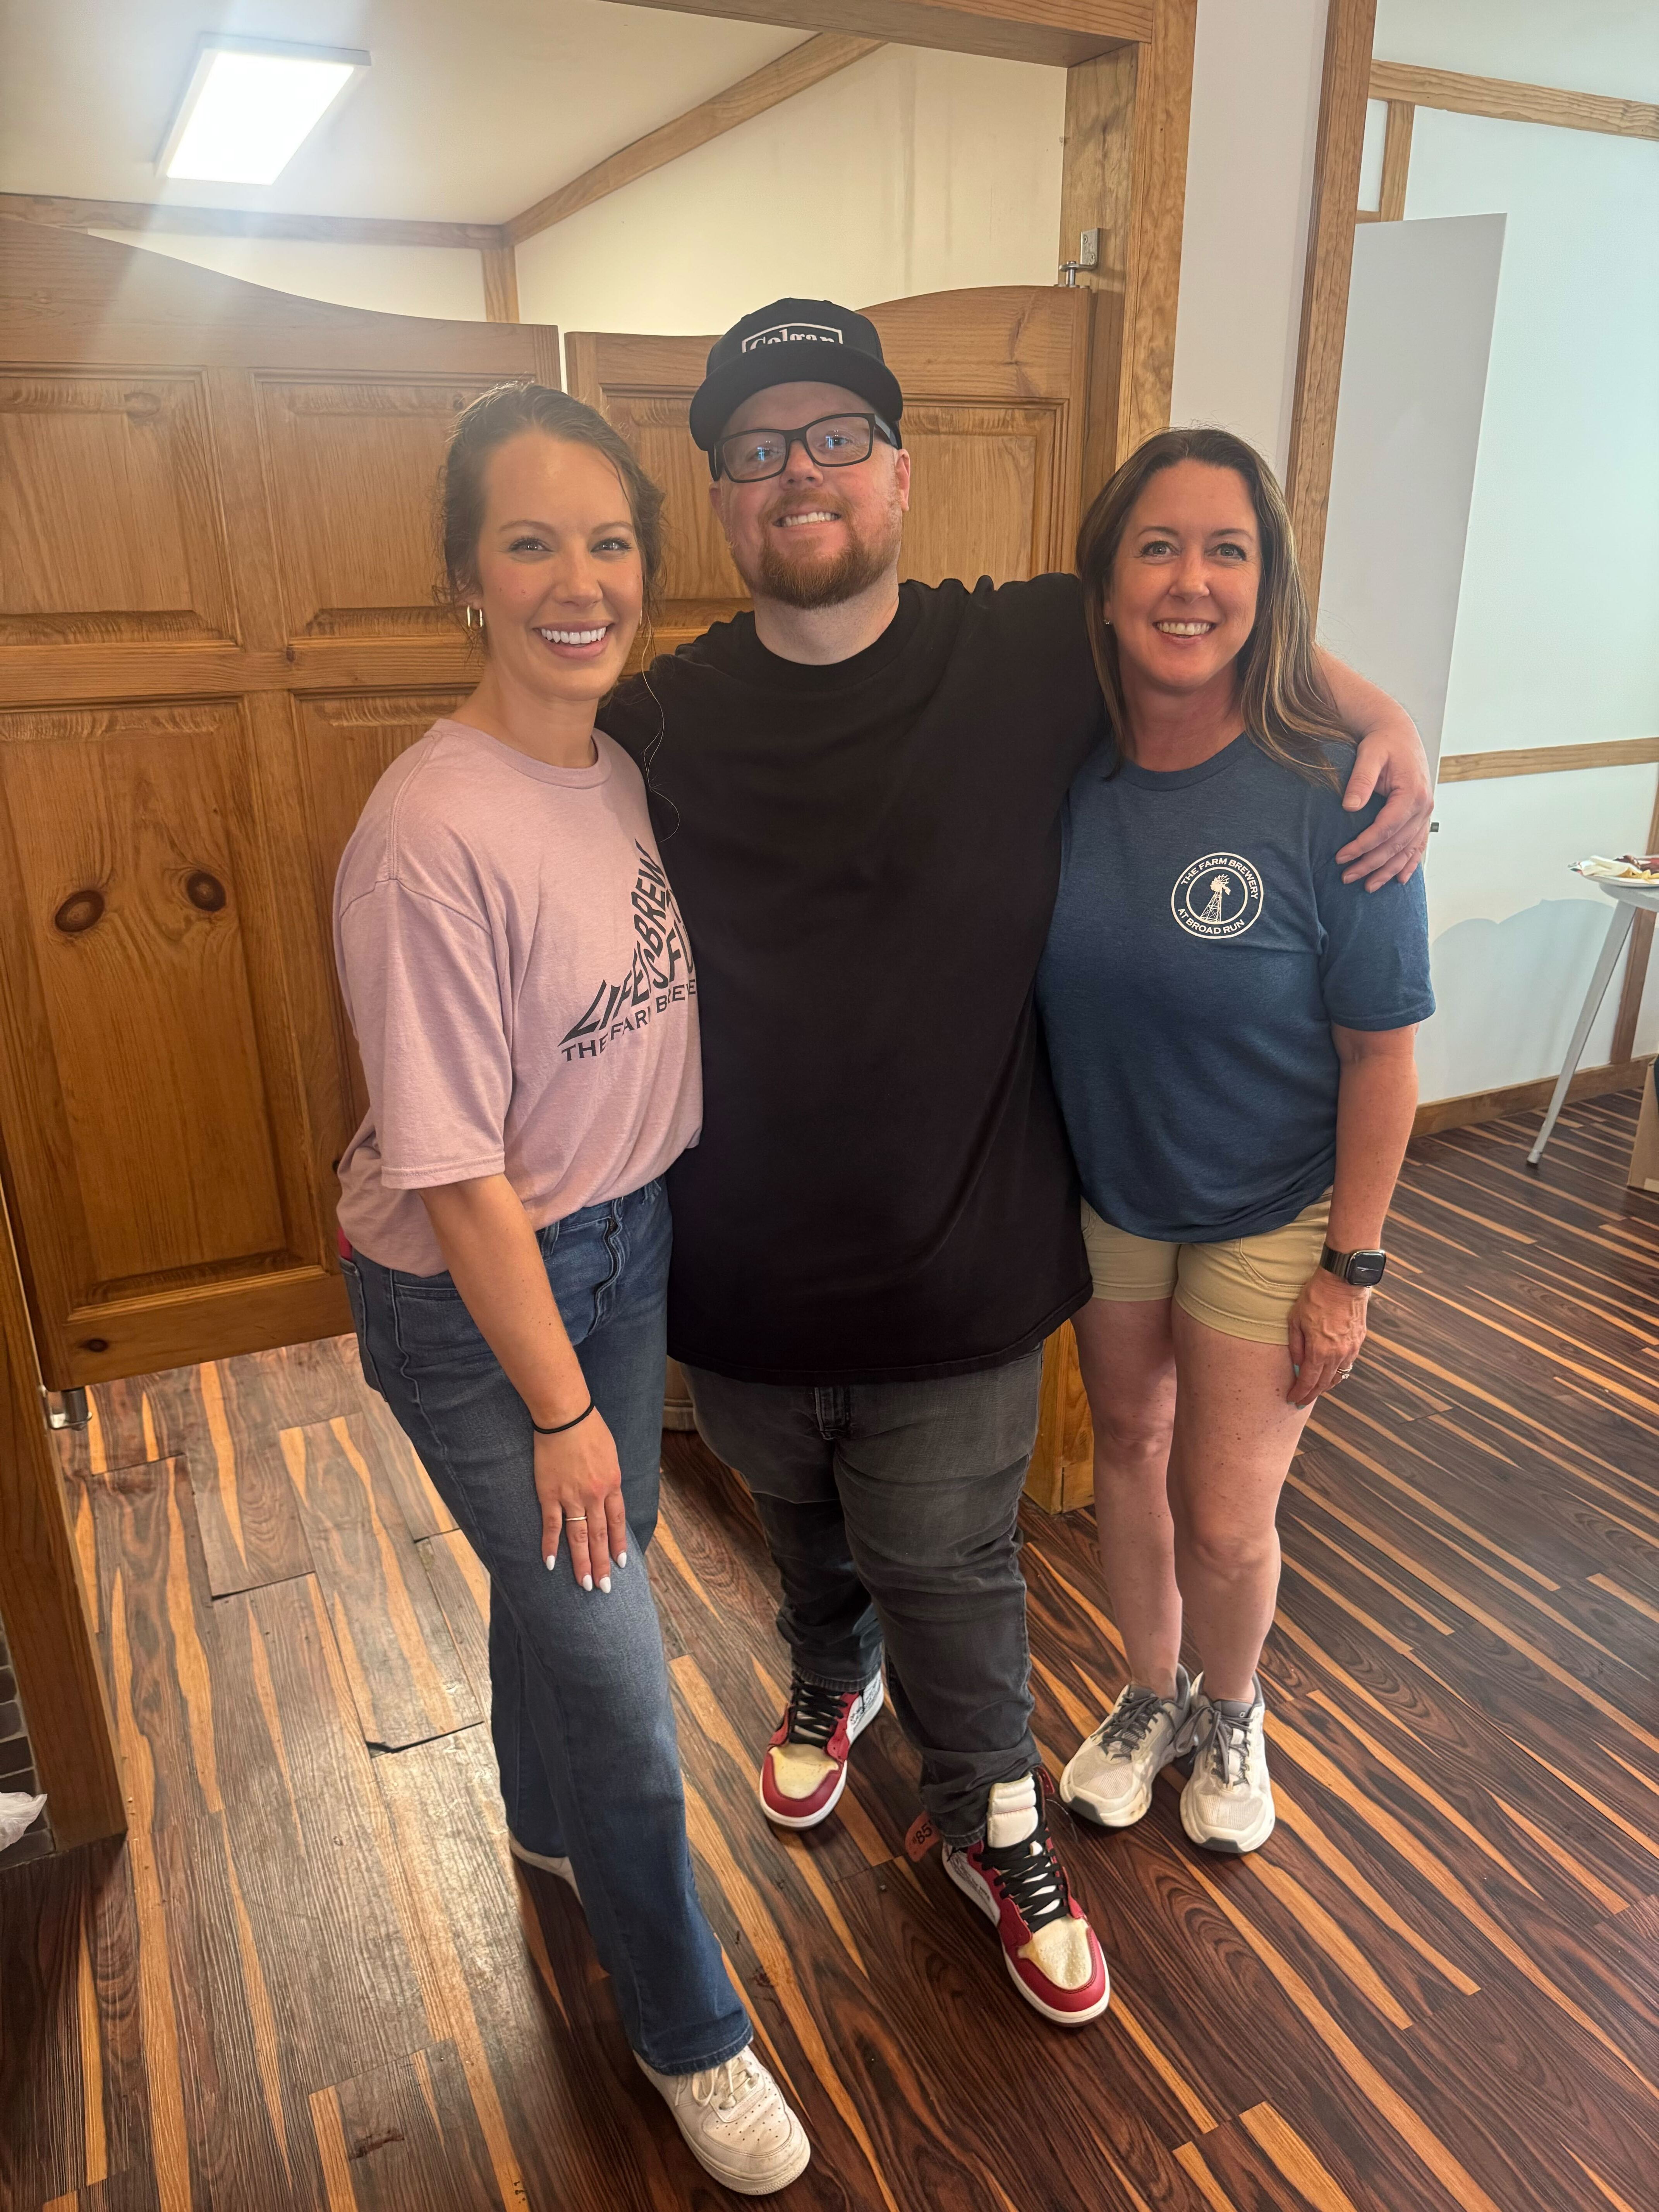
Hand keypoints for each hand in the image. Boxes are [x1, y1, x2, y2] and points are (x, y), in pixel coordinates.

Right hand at [534, 1411, 627, 1591]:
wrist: (565, 1415)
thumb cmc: (589, 1428)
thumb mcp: (610, 1453)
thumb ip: (609, 1477)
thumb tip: (609, 1494)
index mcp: (611, 1484)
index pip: (617, 1522)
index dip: (618, 1544)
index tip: (620, 1564)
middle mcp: (594, 1495)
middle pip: (599, 1536)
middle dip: (602, 1563)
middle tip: (603, 1587)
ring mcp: (571, 1497)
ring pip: (578, 1537)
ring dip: (581, 1563)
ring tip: (584, 1584)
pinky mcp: (549, 1494)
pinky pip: (551, 1526)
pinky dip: (550, 1546)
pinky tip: (550, 1564)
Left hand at [1286, 1269, 1368, 1407]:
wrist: (1343, 1281)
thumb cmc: (1316, 1297)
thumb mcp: (1295, 1320)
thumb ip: (1296, 1346)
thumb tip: (1297, 1366)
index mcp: (1320, 1351)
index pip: (1308, 1381)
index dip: (1300, 1393)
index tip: (1292, 1399)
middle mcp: (1338, 1354)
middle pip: (1324, 1383)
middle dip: (1311, 1394)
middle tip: (1301, 1400)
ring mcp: (1351, 1349)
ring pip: (1338, 1376)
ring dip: (1325, 1385)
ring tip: (1314, 1389)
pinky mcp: (1359, 1341)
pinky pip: (1347, 1363)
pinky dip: (1337, 1371)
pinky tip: (1330, 1371)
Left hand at [1336, 728, 1432, 889]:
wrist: (1397, 732)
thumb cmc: (1383, 742)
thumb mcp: (1369, 754)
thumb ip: (1361, 779)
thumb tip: (1350, 805)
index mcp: (1413, 793)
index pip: (1386, 829)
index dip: (1364, 846)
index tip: (1342, 857)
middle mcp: (1423, 806)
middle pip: (1396, 844)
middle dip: (1371, 864)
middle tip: (1347, 877)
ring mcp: (1425, 813)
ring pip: (1408, 849)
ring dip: (1388, 870)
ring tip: (1368, 886)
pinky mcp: (1421, 815)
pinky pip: (1418, 844)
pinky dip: (1409, 863)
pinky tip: (1400, 879)